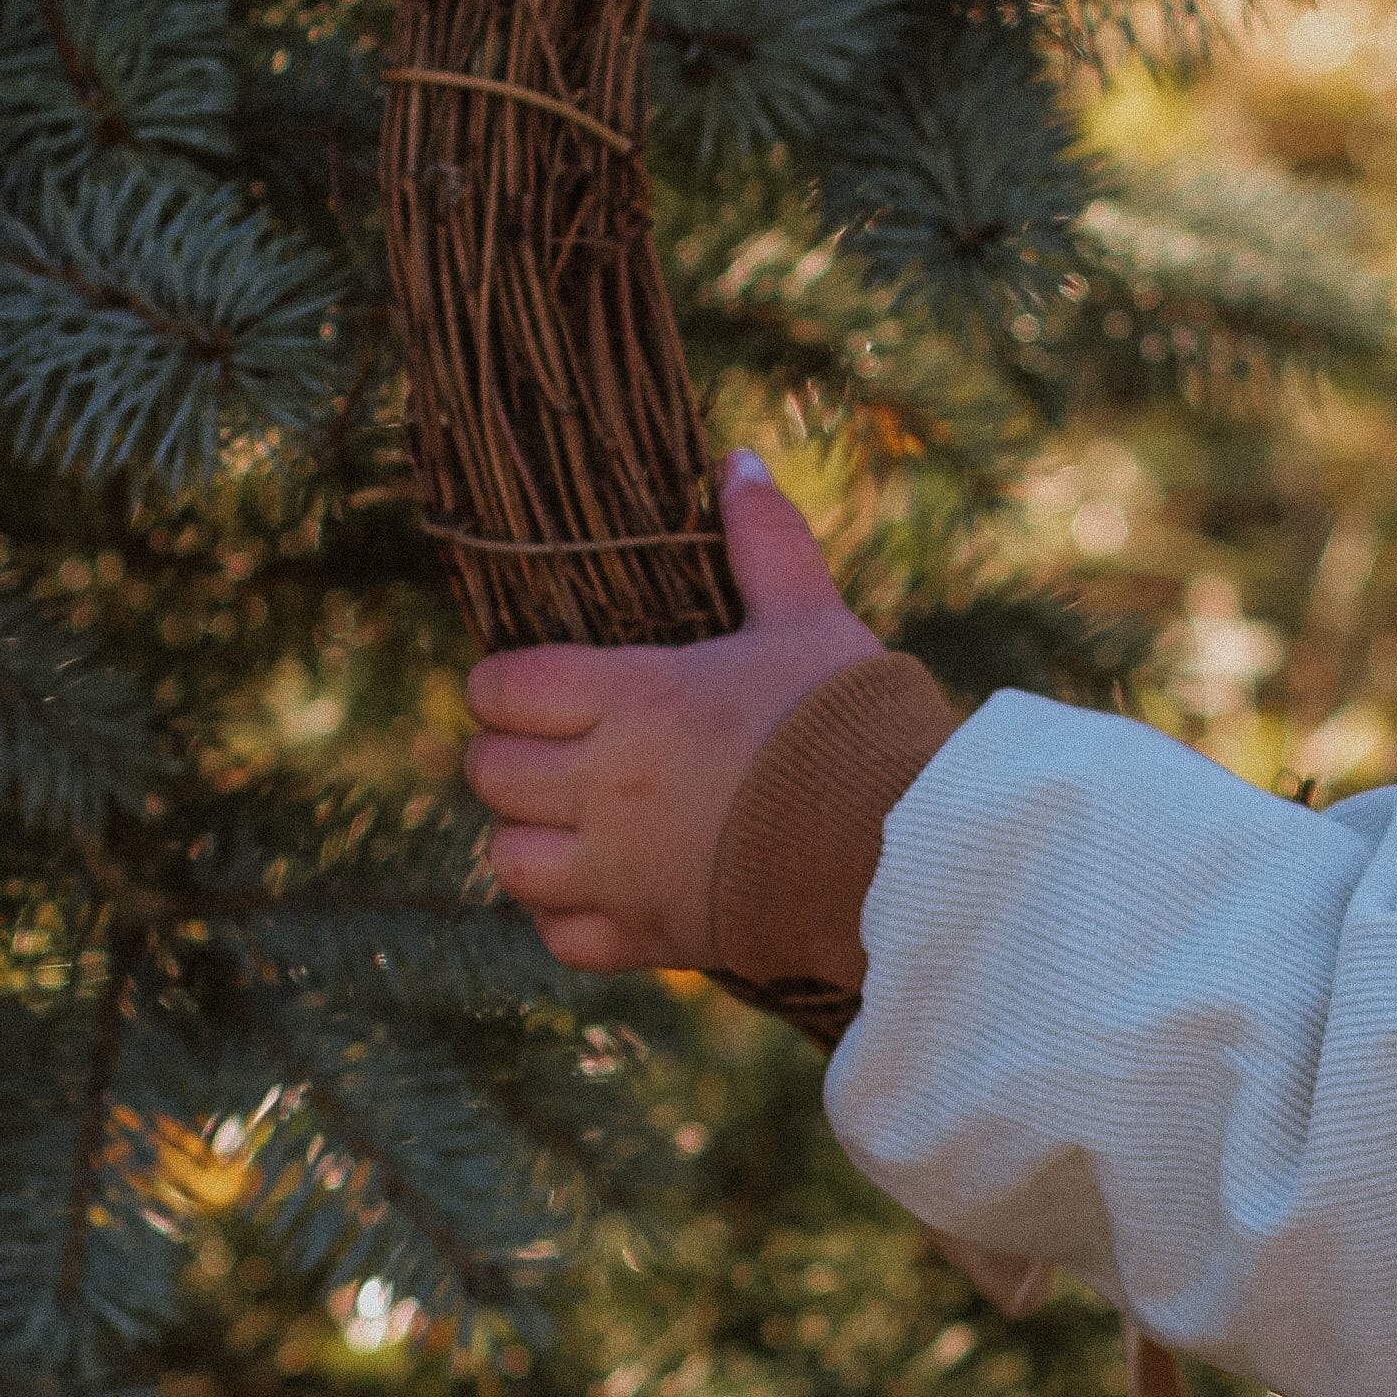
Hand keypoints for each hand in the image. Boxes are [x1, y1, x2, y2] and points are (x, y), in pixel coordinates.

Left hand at [463, 453, 888, 973]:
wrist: (905, 846)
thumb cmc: (854, 723)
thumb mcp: (811, 619)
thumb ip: (765, 542)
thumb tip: (738, 459)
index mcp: (632, 697)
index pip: (503, 687)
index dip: (507, 685)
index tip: (538, 688)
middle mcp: (607, 785)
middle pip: (490, 773)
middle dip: (511, 759)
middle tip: (556, 752)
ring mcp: (622, 869)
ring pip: (510, 859)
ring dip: (529, 840)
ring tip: (572, 825)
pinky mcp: (652, 935)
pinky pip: (563, 937)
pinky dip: (568, 918)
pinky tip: (604, 892)